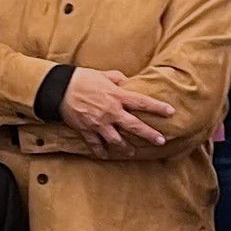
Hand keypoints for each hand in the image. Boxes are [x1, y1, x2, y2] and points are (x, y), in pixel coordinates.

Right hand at [57, 69, 177, 153]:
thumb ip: (118, 78)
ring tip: (131, 152)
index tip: (170, 112)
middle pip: (134, 126)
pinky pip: (95, 145)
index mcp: (117, 96)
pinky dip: (100, 152)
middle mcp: (111, 112)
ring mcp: (99, 123)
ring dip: (125, 148)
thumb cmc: (83, 78)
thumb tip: (128, 81)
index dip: (157, 107)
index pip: (142, 102)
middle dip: (149, 134)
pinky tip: (106, 156)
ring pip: (116, 140)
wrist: (60, 88)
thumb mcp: (103, 74)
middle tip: (161, 141)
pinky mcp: (86, 130)